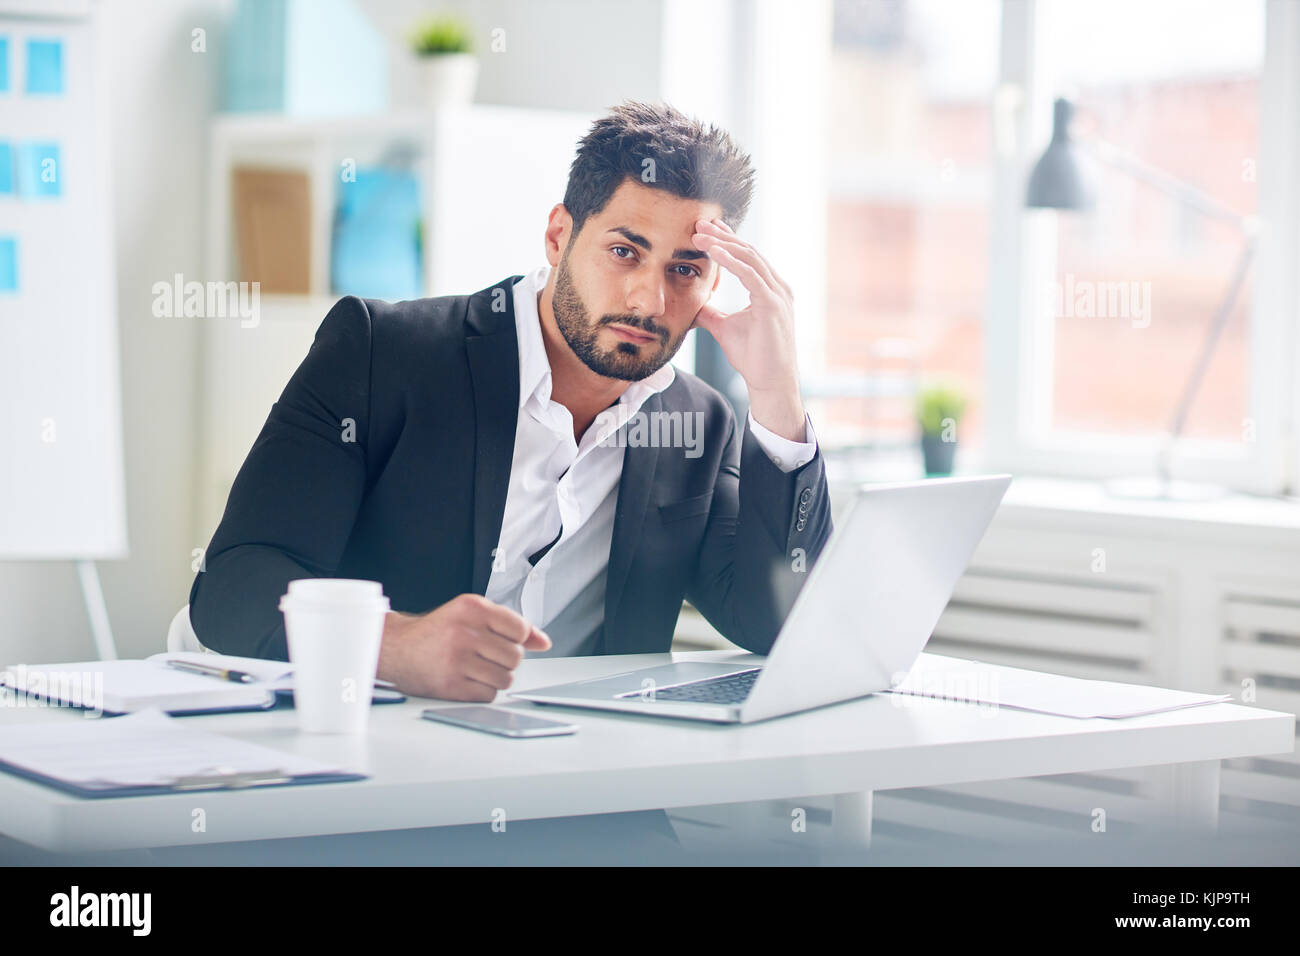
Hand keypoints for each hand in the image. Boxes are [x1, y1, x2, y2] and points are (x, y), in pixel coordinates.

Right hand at [377, 594, 551, 700]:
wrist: (397, 648)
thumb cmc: (437, 631)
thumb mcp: (471, 615)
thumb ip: (510, 624)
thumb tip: (544, 642)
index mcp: (472, 608)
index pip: (520, 629)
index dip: (517, 639)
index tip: (503, 640)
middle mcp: (464, 632)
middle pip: (516, 656)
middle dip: (506, 660)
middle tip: (485, 656)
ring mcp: (457, 659)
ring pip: (505, 678)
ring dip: (496, 677)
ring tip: (477, 668)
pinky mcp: (450, 685)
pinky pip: (489, 695)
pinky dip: (483, 691)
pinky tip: (467, 680)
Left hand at [691, 218, 805, 441]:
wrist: (769, 382)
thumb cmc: (753, 357)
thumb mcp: (725, 328)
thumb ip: (711, 313)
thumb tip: (693, 304)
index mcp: (769, 290)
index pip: (746, 257)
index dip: (725, 241)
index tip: (703, 230)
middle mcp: (777, 287)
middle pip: (748, 251)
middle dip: (722, 235)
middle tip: (698, 223)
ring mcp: (778, 294)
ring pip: (749, 258)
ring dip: (722, 243)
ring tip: (699, 234)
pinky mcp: (772, 305)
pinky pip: (750, 275)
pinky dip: (731, 261)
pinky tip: (713, 252)